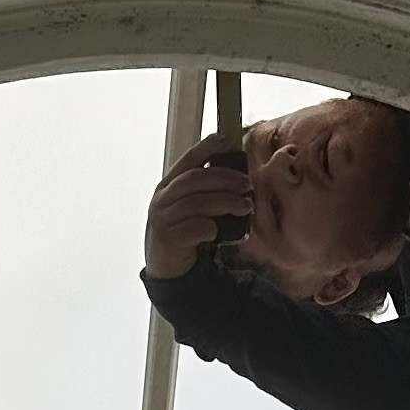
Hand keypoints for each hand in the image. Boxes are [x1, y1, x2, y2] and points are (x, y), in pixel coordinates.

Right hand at [144, 132, 250, 279]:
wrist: (168, 269)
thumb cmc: (185, 233)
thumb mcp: (192, 208)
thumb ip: (207, 192)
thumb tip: (240, 177)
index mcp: (168, 185)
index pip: (188, 160)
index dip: (207, 147)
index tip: (227, 140)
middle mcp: (162, 199)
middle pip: (194, 179)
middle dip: (224, 178)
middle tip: (247, 184)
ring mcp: (163, 219)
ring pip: (196, 203)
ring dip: (225, 202)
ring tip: (245, 207)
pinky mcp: (168, 239)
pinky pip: (195, 228)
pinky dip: (212, 228)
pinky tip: (223, 232)